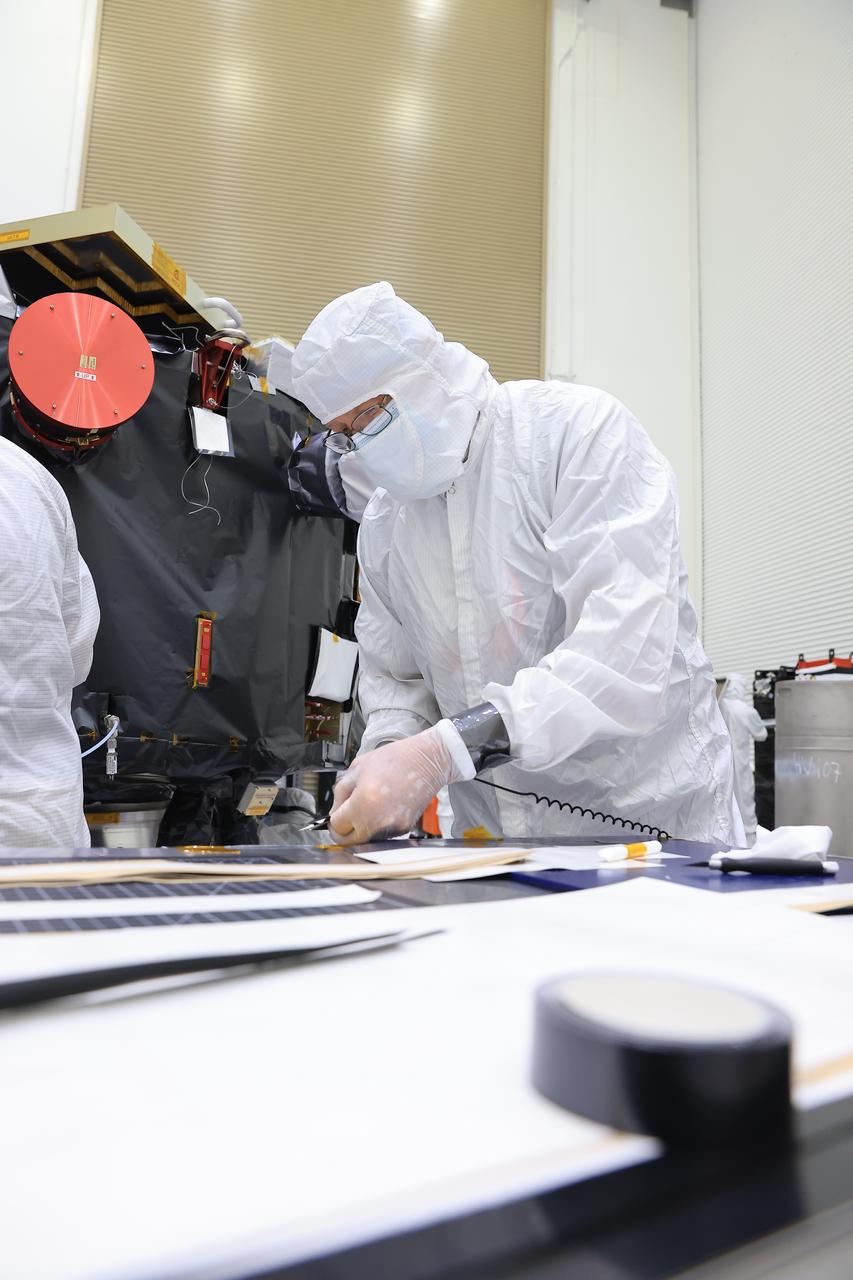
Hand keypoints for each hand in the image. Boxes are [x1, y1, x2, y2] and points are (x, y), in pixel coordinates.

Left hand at [329, 724, 468, 844]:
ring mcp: (392, 827)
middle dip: (343, 830)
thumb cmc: (395, 759)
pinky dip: (377, 826)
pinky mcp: (404, 829)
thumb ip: (341, 792)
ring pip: (365, 840)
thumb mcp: (357, 767)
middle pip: (349, 841)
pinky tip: (382, 808)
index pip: (337, 826)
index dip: (332, 819)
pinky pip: (381, 834)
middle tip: (344, 818)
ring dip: (360, 829)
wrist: (426, 762)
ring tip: (368, 807)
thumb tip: (334, 812)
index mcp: (363, 802)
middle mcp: (377, 820)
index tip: (335, 815)